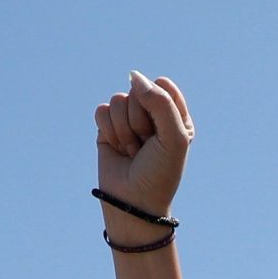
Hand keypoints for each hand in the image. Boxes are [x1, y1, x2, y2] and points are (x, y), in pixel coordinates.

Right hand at [95, 71, 193, 222]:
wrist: (133, 202)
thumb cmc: (160, 173)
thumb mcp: (173, 137)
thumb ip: (160, 101)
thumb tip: (133, 76)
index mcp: (175, 115)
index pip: (163, 85)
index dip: (159, 106)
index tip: (163, 133)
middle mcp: (151, 115)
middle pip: (138, 91)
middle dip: (140, 122)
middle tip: (146, 147)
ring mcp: (128, 119)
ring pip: (118, 100)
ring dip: (124, 130)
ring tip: (133, 151)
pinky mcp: (107, 127)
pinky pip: (102, 110)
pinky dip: (109, 131)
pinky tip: (118, 149)